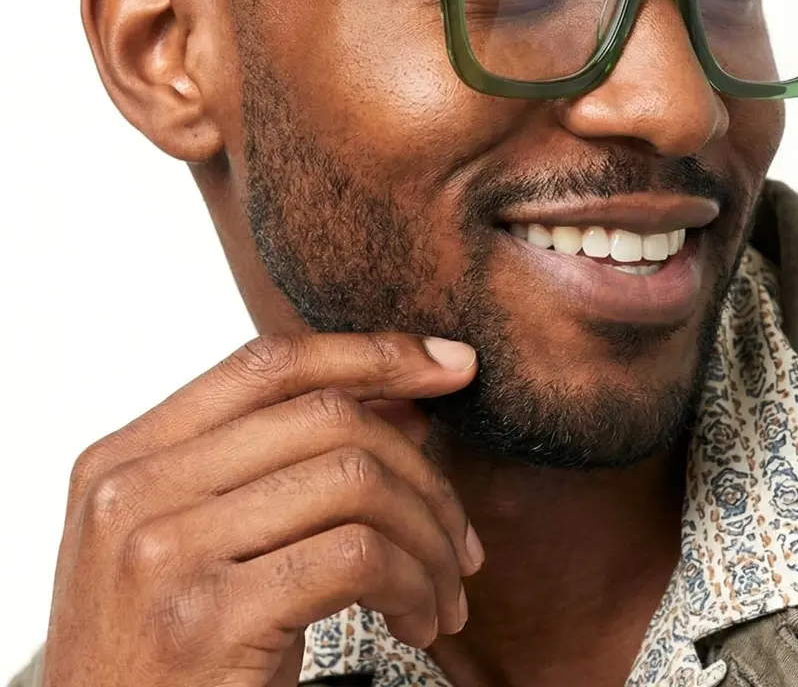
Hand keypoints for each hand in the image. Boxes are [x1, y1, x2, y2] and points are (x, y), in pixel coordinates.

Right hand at [40, 332, 482, 686]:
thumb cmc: (169, 660)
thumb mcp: (206, 544)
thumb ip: (285, 461)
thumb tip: (404, 397)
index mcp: (126, 457)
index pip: (269, 364)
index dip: (372, 353)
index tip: (452, 364)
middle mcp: (133, 491)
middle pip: (327, 417)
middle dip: (422, 471)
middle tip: (461, 536)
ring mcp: (163, 553)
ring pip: (355, 480)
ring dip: (429, 536)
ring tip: (445, 588)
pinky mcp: (207, 620)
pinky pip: (359, 555)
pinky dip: (415, 582)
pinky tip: (419, 620)